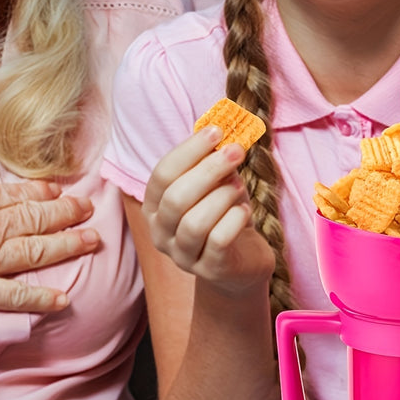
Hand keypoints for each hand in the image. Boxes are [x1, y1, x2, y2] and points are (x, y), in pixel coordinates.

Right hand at [0, 181, 97, 311]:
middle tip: (89, 208)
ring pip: (36, 250)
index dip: (41, 192)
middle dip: (67, 212)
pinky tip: (63, 301)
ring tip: (93, 240)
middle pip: (36, 218)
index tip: (58, 191)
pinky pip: (15, 295)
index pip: (17, 194)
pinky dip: (40, 299)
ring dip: (68, 245)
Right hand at [141, 125, 274, 292]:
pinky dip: (234, 219)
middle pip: (176, 197)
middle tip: (236, 151)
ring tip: (239, 187)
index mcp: (155, 207)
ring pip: (194, 223)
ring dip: (222, 197)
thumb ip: (214, 161)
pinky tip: (244, 211)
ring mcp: (183, 256)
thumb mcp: (218, 184)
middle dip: (209, 169)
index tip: (217, 131)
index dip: (189, 150)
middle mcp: (161, 233)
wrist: (242, 262)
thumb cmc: (225, 215)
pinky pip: (219, 241)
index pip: (162, 175)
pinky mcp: (210, 269)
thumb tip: (224, 129)